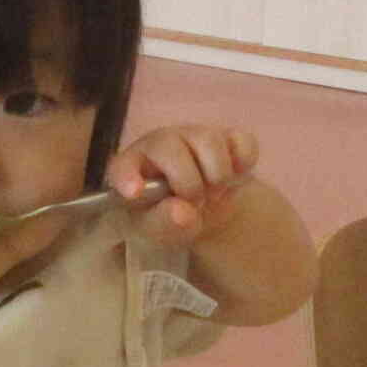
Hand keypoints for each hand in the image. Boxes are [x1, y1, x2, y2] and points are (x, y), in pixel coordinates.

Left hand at [107, 125, 257, 247]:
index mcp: (131, 166)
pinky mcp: (227, 137)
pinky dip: (244, 163)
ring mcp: (194, 136)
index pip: (122, 167)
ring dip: (218, 177)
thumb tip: (184, 213)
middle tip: (197, 204)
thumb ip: (164, 223)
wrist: (202, 211)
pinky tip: (235, 176)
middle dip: (189, 185)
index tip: (134, 193)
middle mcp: (160, 143)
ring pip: (210, 142)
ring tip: (213, 194)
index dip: (128, 177)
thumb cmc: (168, 217)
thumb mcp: (159, 231)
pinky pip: (242, 142)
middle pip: (172, 149)